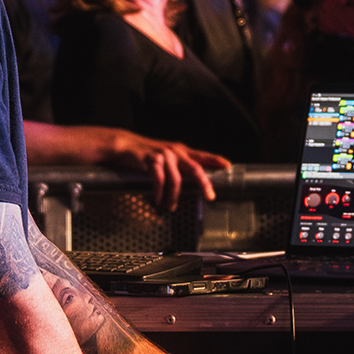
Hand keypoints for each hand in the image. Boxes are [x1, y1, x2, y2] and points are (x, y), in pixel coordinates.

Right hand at [101, 131, 228, 209]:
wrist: (126, 146)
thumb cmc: (148, 155)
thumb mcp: (168, 158)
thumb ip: (180, 167)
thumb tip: (194, 183)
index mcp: (181, 151)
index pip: (202, 156)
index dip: (215, 160)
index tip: (228, 166)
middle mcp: (175, 151)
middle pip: (194, 168)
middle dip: (204, 183)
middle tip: (210, 196)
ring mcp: (163, 155)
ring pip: (176, 179)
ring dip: (174, 196)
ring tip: (170, 207)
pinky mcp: (150, 159)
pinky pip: (159, 180)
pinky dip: (159, 192)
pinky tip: (157, 199)